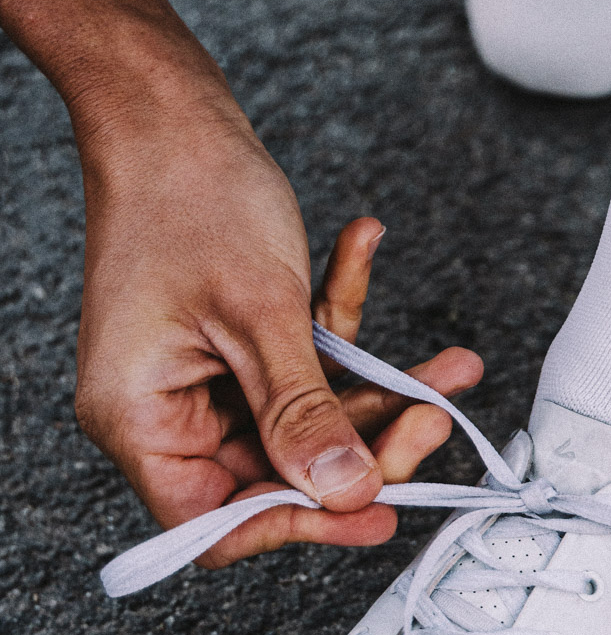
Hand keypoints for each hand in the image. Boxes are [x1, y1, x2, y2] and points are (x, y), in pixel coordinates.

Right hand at [75, 97, 481, 566]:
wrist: (168, 110)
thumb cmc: (188, 194)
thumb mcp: (260, 313)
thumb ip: (303, 413)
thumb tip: (344, 494)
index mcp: (139, 419)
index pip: (216, 522)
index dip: (297, 524)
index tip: (375, 509)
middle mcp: (164, 410)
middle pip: (275, 472)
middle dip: (363, 443)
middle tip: (431, 416)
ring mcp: (201, 376)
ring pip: (305, 418)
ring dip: (376, 387)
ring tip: (447, 364)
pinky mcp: (234, 342)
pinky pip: (302, 362)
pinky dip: (343, 323)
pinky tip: (364, 252)